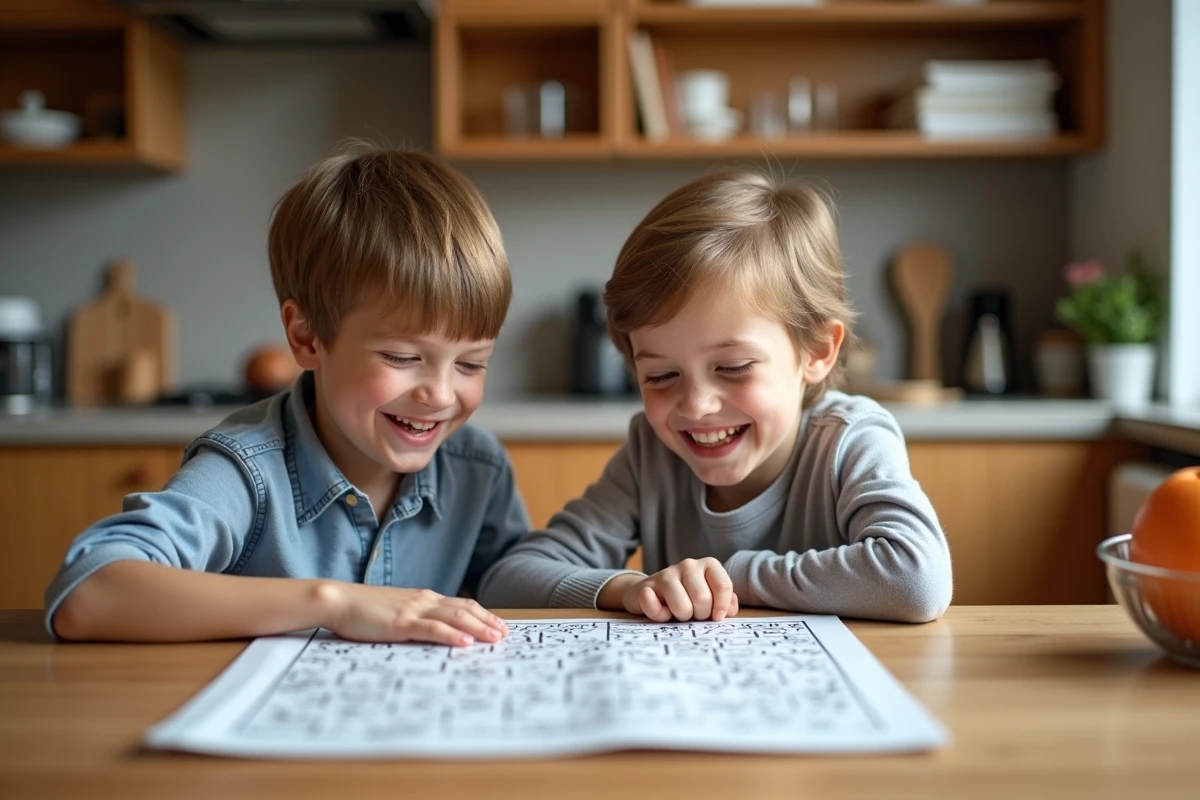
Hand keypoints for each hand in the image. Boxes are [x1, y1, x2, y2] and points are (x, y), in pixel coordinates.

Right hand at [317, 582, 508, 645]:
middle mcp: (423, 600)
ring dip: (478, 628)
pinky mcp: (401, 623)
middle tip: (505, 635)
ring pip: (454, 618)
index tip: (499, 625)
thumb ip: (416, 618)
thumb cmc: (364, 609)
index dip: (483, 615)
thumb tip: (434, 631)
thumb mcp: (396, 611)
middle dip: (488, 622)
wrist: (339, 600)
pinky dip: (452, 635)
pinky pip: (432, 629)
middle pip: (465, 610)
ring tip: (495, 639)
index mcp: (423, 598)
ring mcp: (413, 610)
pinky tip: (466, 643)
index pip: (462, 604)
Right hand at [614, 558, 738, 621]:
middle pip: (703, 599)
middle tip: (693, 613)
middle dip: (700, 615)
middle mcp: (688, 564)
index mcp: (708, 565)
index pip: (723, 586)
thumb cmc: (687, 597)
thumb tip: (731, 608)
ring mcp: (666, 573)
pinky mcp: (646, 586)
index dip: (721, 607)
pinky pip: (656, 608)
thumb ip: (725, 603)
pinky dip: (659, 616)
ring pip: (682, 606)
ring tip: (677, 611)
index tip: (716, 617)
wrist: (650, 593)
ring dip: (681, 617)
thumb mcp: (710, 598)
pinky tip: (660, 609)